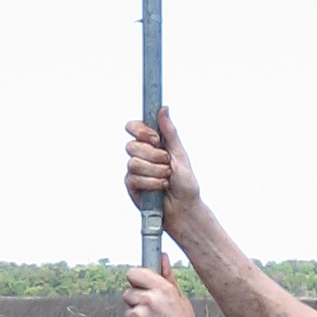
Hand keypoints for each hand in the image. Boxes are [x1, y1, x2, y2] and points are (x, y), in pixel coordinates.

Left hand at [123, 256, 207, 316]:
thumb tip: (162, 258)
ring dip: (137, 316)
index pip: (133, 273)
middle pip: (128, 293)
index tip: (140, 285)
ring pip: (128, 311)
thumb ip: (168, 277)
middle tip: (152, 311)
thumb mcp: (180, 298)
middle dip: (137, 300)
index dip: (136, 280)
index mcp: (162, 289)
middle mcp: (149, 301)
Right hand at [124, 108, 200, 233]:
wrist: (184, 208)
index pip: (134, 127)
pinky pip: (134, 178)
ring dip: (155, 171)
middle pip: (132, 145)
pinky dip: (152, 183)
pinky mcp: (131, 185)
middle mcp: (141, 155)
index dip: (141, 131)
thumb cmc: (185, 183)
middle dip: (154, 155)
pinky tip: (160, 188)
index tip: (156, 139)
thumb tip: (164, 108)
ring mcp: (134, 170)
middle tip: (167, 163)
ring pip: (133, 162)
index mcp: (152, 144)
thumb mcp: (179, 154)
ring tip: (166, 178)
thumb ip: (169, 132)